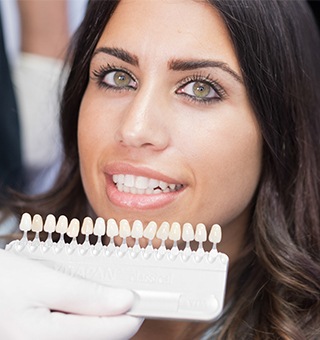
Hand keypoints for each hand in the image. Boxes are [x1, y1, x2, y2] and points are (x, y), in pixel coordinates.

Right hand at [0, 249, 142, 339]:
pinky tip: (81, 305)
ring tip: (100, 295)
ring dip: (100, 317)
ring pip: (89, 337)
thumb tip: (125, 301)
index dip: (133, 311)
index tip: (146, 296)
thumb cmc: (2, 280)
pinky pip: (74, 336)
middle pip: (102, 338)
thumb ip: (87, 295)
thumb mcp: (45, 281)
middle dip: (115, 314)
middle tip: (121, 289)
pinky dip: (85, 321)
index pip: (113, 332)